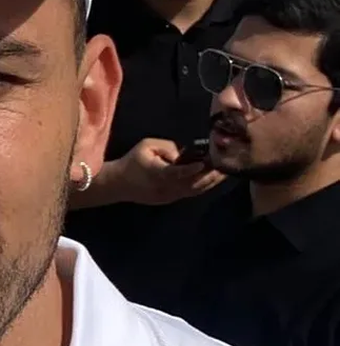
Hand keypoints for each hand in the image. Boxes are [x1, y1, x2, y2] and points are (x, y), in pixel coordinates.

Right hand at [98, 137, 225, 205]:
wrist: (119, 184)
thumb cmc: (133, 161)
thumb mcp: (146, 146)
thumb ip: (168, 146)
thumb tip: (186, 152)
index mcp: (156, 173)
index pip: (174, 173)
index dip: (189, 169)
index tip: (203, 163)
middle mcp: (165, 187)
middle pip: (191, 183)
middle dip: (210, 174)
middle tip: (226, 163)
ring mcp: (169, 196)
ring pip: (194, 190)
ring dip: (211, 181)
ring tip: (226, 171)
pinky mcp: (171, 199)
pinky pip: (192, 193)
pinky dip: (204, 185)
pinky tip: (214, 178)